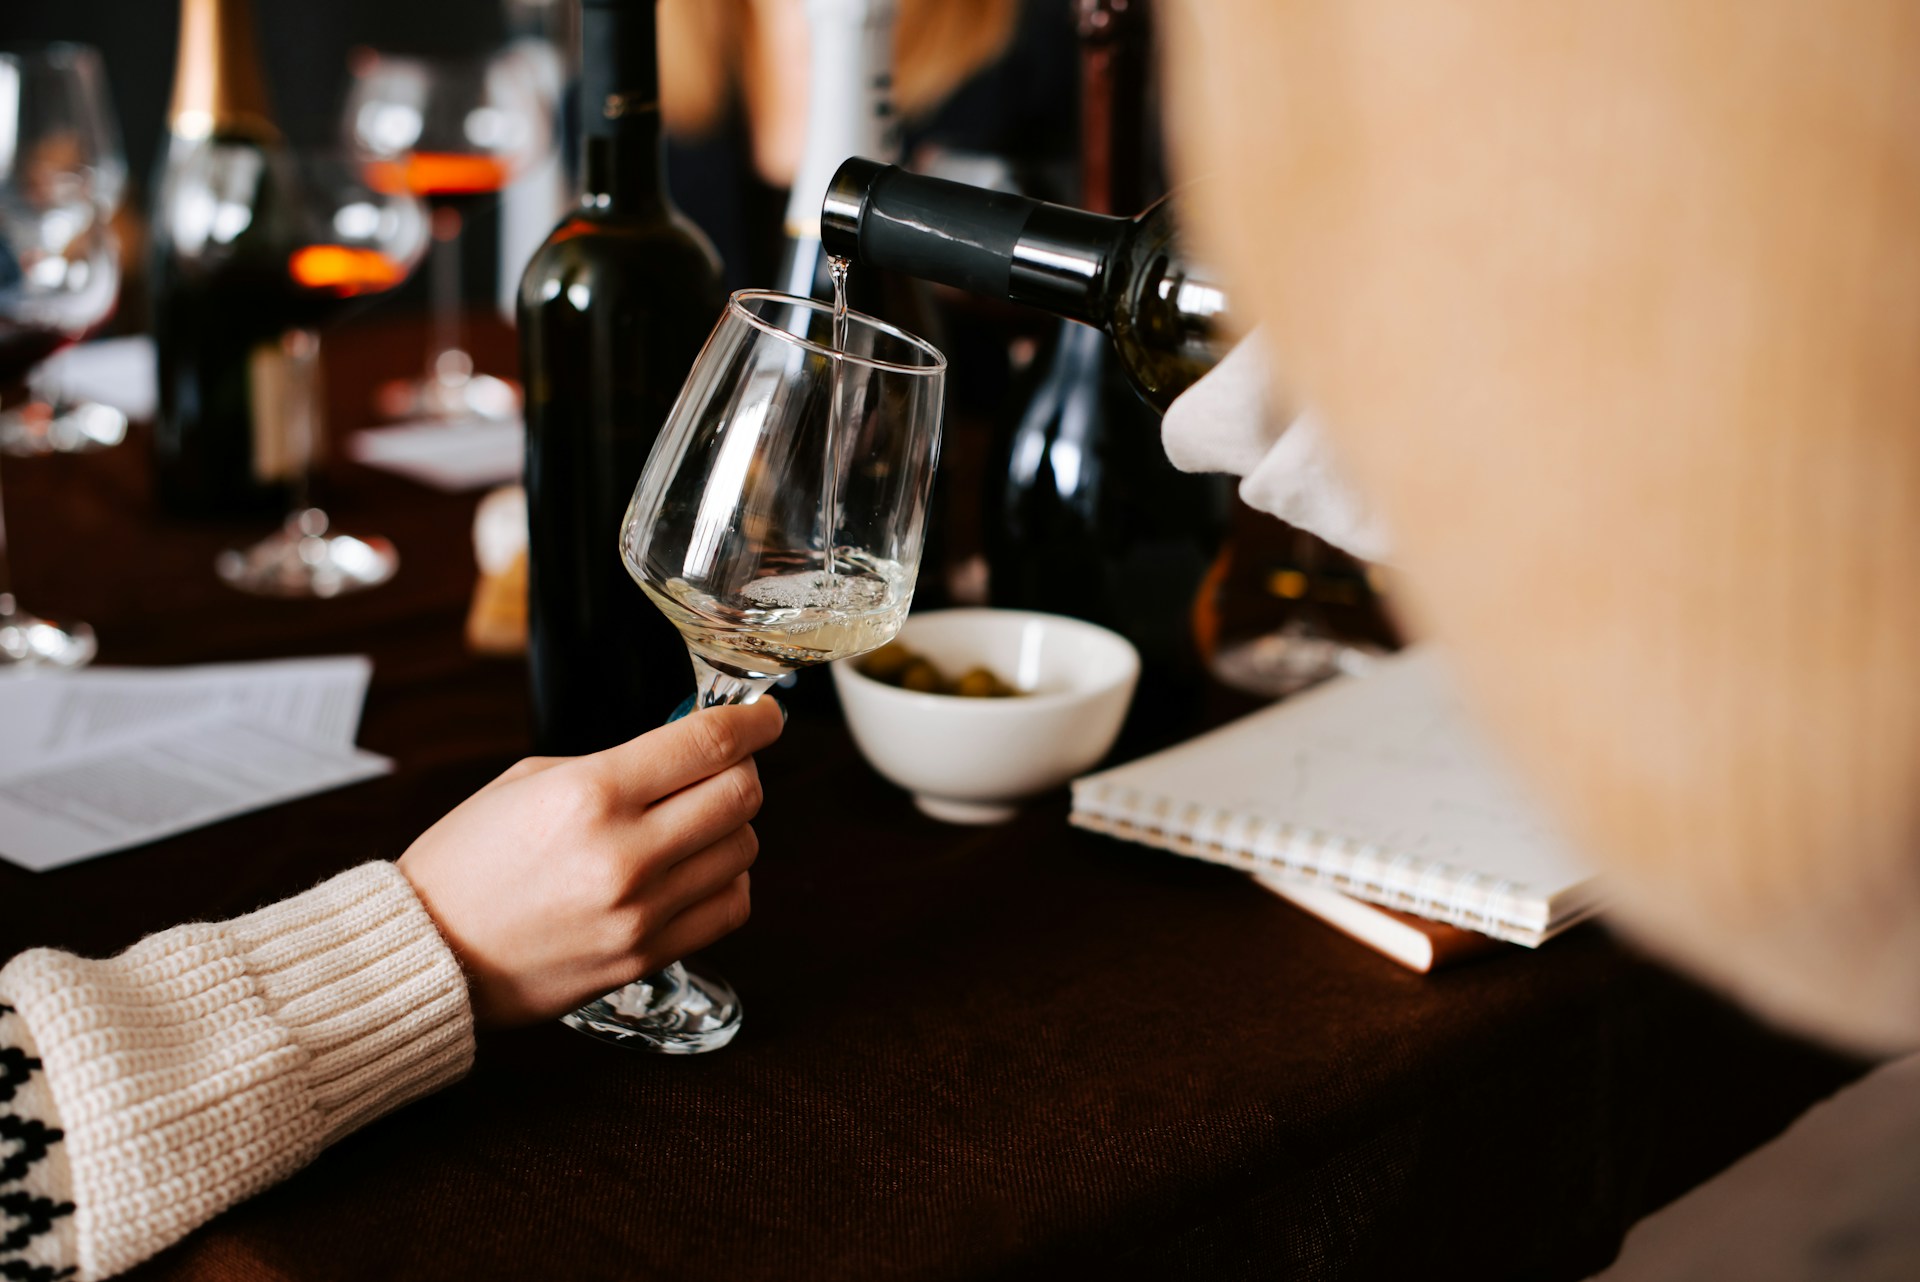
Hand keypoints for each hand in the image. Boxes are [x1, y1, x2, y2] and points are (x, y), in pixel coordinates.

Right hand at [397, 698, 783, 1026]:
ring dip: (731, 826)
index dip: (754, 720)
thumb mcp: (530, 780)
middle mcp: (624, 853)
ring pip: (743, 849)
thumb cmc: (468, 861)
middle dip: (744, 768)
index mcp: (590, 793)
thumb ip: (616, 765)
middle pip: (741, 794)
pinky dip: (727, 880)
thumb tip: (687, 754)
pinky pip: (731, 907)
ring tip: (694, 821)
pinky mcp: (646, 957)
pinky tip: (695, 870)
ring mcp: (640, 912)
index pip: (709, 743)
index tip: (766, 714)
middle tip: (724, 764)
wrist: (428, 953)